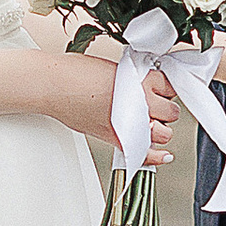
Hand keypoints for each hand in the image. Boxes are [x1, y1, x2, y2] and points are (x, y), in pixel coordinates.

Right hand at [45, 44, 179, 164]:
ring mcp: (131, 124)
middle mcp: (141, 104)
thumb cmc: (77, 73)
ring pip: (164, 134)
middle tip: (152, 104)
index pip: (171, 86)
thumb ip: (135, 80)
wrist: (54, 85)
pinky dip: (156, 157)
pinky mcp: (117, 139)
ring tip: (147, 123)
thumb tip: (147, 89)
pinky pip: (146, 154)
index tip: (158, 88)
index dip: (164, 88)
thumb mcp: (115, 68)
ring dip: (159, 129)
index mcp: (142, 80)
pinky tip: (162, 155)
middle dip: (164, 109)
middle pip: (172, 112)